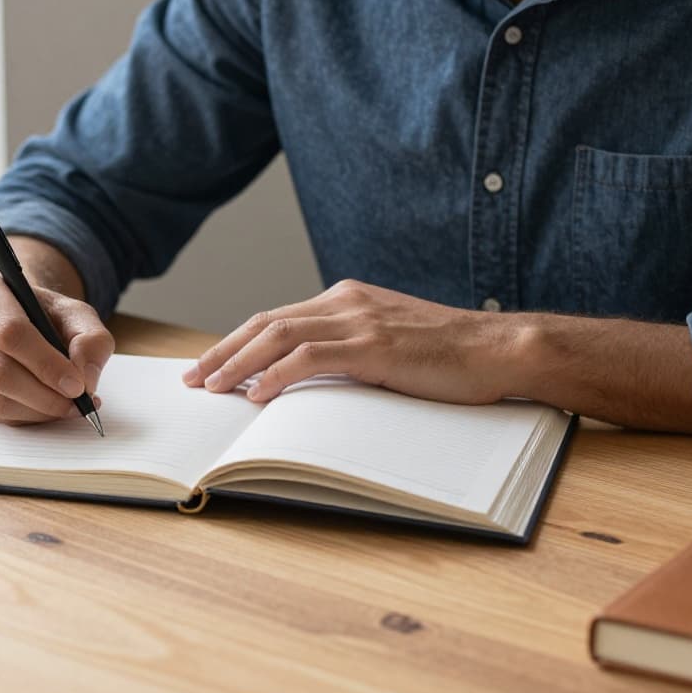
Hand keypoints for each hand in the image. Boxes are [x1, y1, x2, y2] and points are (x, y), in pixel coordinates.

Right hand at [0, 273, 113, 423]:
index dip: (46, 365)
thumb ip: (92, 340)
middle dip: (44, 396)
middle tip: (77, 405)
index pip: (11, 333)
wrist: (18, 318)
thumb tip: (85, 377)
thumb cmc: (46, 316)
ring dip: (36, 411)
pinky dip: (22, 417)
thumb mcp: (77, 316)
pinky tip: (44, 408)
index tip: (77, 386)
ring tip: (67, 407)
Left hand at [182, 280, 521, 404]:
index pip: (276, 319)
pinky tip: (257, 393)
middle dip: (223, 352)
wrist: (498, 349)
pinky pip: (311, 357)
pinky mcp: (375, 346)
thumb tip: (302, 381)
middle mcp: (346, 301)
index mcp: (346, 298)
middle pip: (266, 323)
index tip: (208, 366)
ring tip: (213, 389)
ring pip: (279, 336)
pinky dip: (277, 374)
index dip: (236, 343)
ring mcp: (360, 321)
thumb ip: (347, 352)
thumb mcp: (387, 345)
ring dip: (239, 364)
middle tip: (193, 379)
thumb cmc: (447, 356)